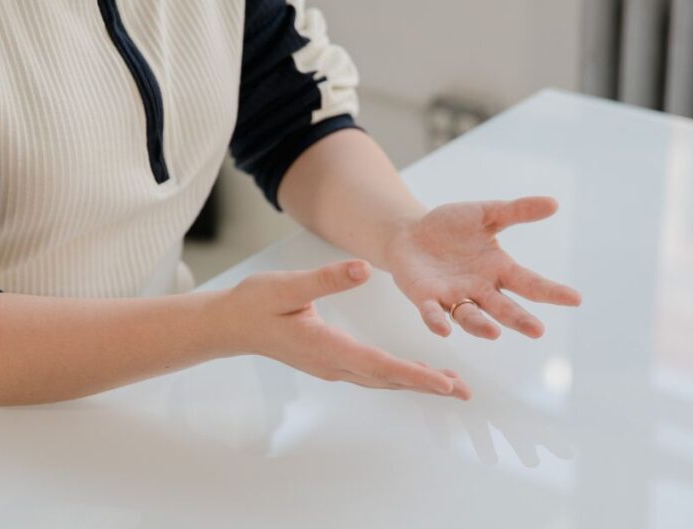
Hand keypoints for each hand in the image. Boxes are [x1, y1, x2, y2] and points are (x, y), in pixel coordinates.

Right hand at [217, 259, 470, 399]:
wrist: (229, 323)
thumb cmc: (255, 303)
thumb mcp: (288, 285)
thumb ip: (326, 278)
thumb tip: (363, 269)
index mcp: (326, 346)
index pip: (379, 365)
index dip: (414, 374)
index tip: (444, 382)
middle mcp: (332, 363)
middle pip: (388, 379)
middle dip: (426, 386)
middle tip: (462, 391)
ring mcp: (330, 366)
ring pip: (381, 379)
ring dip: (415, 383)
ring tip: (449, 385)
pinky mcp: (329, 360)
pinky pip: (371, 374)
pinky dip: (397, 375)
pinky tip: (413, 373)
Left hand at [383, 196, 580, 339]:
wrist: (409, 233)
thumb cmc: (450, 226)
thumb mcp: (485, 213)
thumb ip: (516, 211)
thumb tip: (554, 203)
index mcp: (498, 270)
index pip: (529, 283)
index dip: (551, 292)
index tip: (575, 298)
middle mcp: (479, 289)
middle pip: (503, 309)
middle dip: (520, 320)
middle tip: (538, 331)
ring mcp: (453, 297)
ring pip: (471, 317)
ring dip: (482, 326)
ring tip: (495, 333)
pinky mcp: (426, 299)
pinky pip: (433, 314)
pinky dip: (438, 321)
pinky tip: (444, 329)